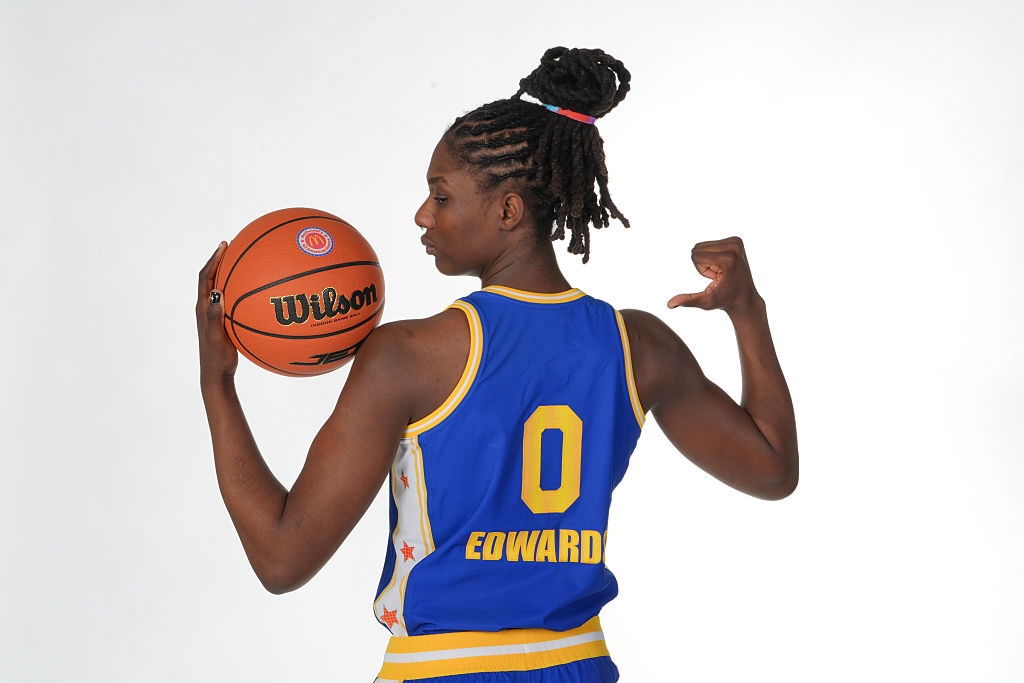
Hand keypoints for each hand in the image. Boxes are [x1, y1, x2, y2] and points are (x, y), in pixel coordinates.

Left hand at [196, 242, 238, 380]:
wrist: (215, 374)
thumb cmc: (216, 357)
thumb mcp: (217, 337)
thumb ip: (215, 316)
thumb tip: (217, 293)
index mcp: (203, 308)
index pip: (205, 277)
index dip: (213, 260)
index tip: (224, 246)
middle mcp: (206, 308)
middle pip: (211, 277)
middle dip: (220, 260)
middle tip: (233, 246)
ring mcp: (214, 315)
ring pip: (220, 287)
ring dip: (228, 273)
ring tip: (243, 262)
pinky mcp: (223, 322)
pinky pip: (231, 300)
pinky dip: (239, 290)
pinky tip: (256, 292)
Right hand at [667, 236, 762, 314]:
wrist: (745, 297)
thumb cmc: (724, 301)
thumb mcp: (706, 301)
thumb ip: (688, 300)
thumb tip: (669, 305)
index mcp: (728, 259)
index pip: (696, 256)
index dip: (702, 270)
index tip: (717, 278)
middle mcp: (734, 247)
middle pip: (698, 248)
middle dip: (703, 264)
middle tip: (718, 275)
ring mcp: (736, 242)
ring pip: (702, 245)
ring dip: (707, 260)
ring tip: (721, 271)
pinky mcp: (736, 240)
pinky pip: (710, 243)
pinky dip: (713, 255)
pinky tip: (724, 266)